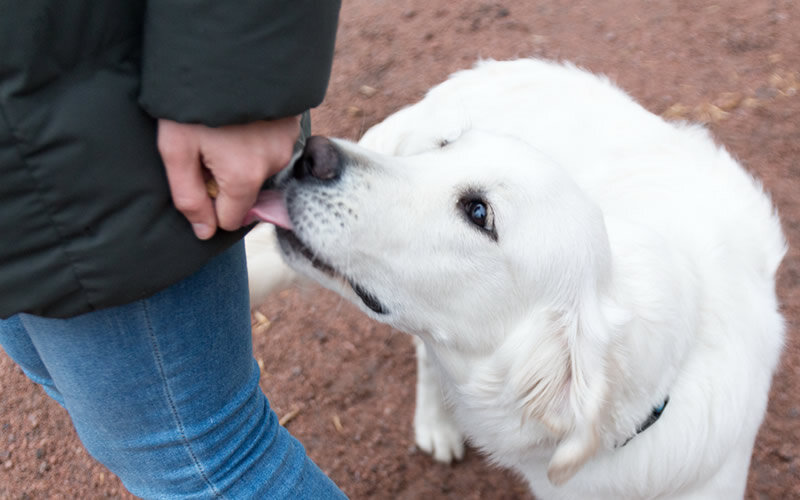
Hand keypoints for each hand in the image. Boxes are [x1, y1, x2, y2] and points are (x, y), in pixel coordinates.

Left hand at [157, 116, 299, 238]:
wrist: (227, 54)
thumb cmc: (193, 102)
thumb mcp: (175, 150)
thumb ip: (188, 197)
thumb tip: (204, 232)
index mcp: (244, 178)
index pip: (230, 220)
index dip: (210, 206)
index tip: (199, 177)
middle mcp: (273, 166)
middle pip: (246, 195)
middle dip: (226, 181)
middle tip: (208, 147)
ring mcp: (287, 145)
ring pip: (260, 172)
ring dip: (243, 161)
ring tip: (225, 129)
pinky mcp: (294, 127)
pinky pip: (272, 150)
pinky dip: (257, 143)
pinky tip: (242, 122)